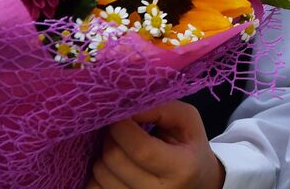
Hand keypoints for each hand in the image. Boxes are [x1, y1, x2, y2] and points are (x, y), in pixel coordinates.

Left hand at [85, 101, 223, 188]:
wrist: (196, 183)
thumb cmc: (189, 147)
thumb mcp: (187, 121)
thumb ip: (161, 108)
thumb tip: (128, 108)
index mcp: (182, 168)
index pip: (140, 149)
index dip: (122, 127)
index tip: (120, 114)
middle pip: (114, 160)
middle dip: (111, 137)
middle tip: (120, 128)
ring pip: (100, 173)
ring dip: (104, 154)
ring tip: (121, 147)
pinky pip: (94, 187)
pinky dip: (99, 173)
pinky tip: (114, 166)